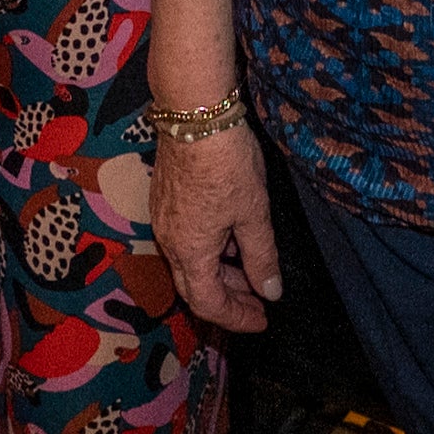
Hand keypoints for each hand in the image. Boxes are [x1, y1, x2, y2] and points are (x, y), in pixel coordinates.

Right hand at [156, 124, 282, 332]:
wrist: (194, 114)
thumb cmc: (226, 164)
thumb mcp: (254, 213)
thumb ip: (261, 257)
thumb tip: (270, 292)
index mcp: (190, 252)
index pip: (209, 304)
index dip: (236, 318)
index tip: (262, 319)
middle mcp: (169, 241)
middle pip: (194, 287)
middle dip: (228, 299)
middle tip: (258, 300)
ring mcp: (163, 219)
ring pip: (188, 262)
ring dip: (219, 272)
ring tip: (250, 266)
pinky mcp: (164, 200)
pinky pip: (184, 239)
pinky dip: (208, 249)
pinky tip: (230, 235)